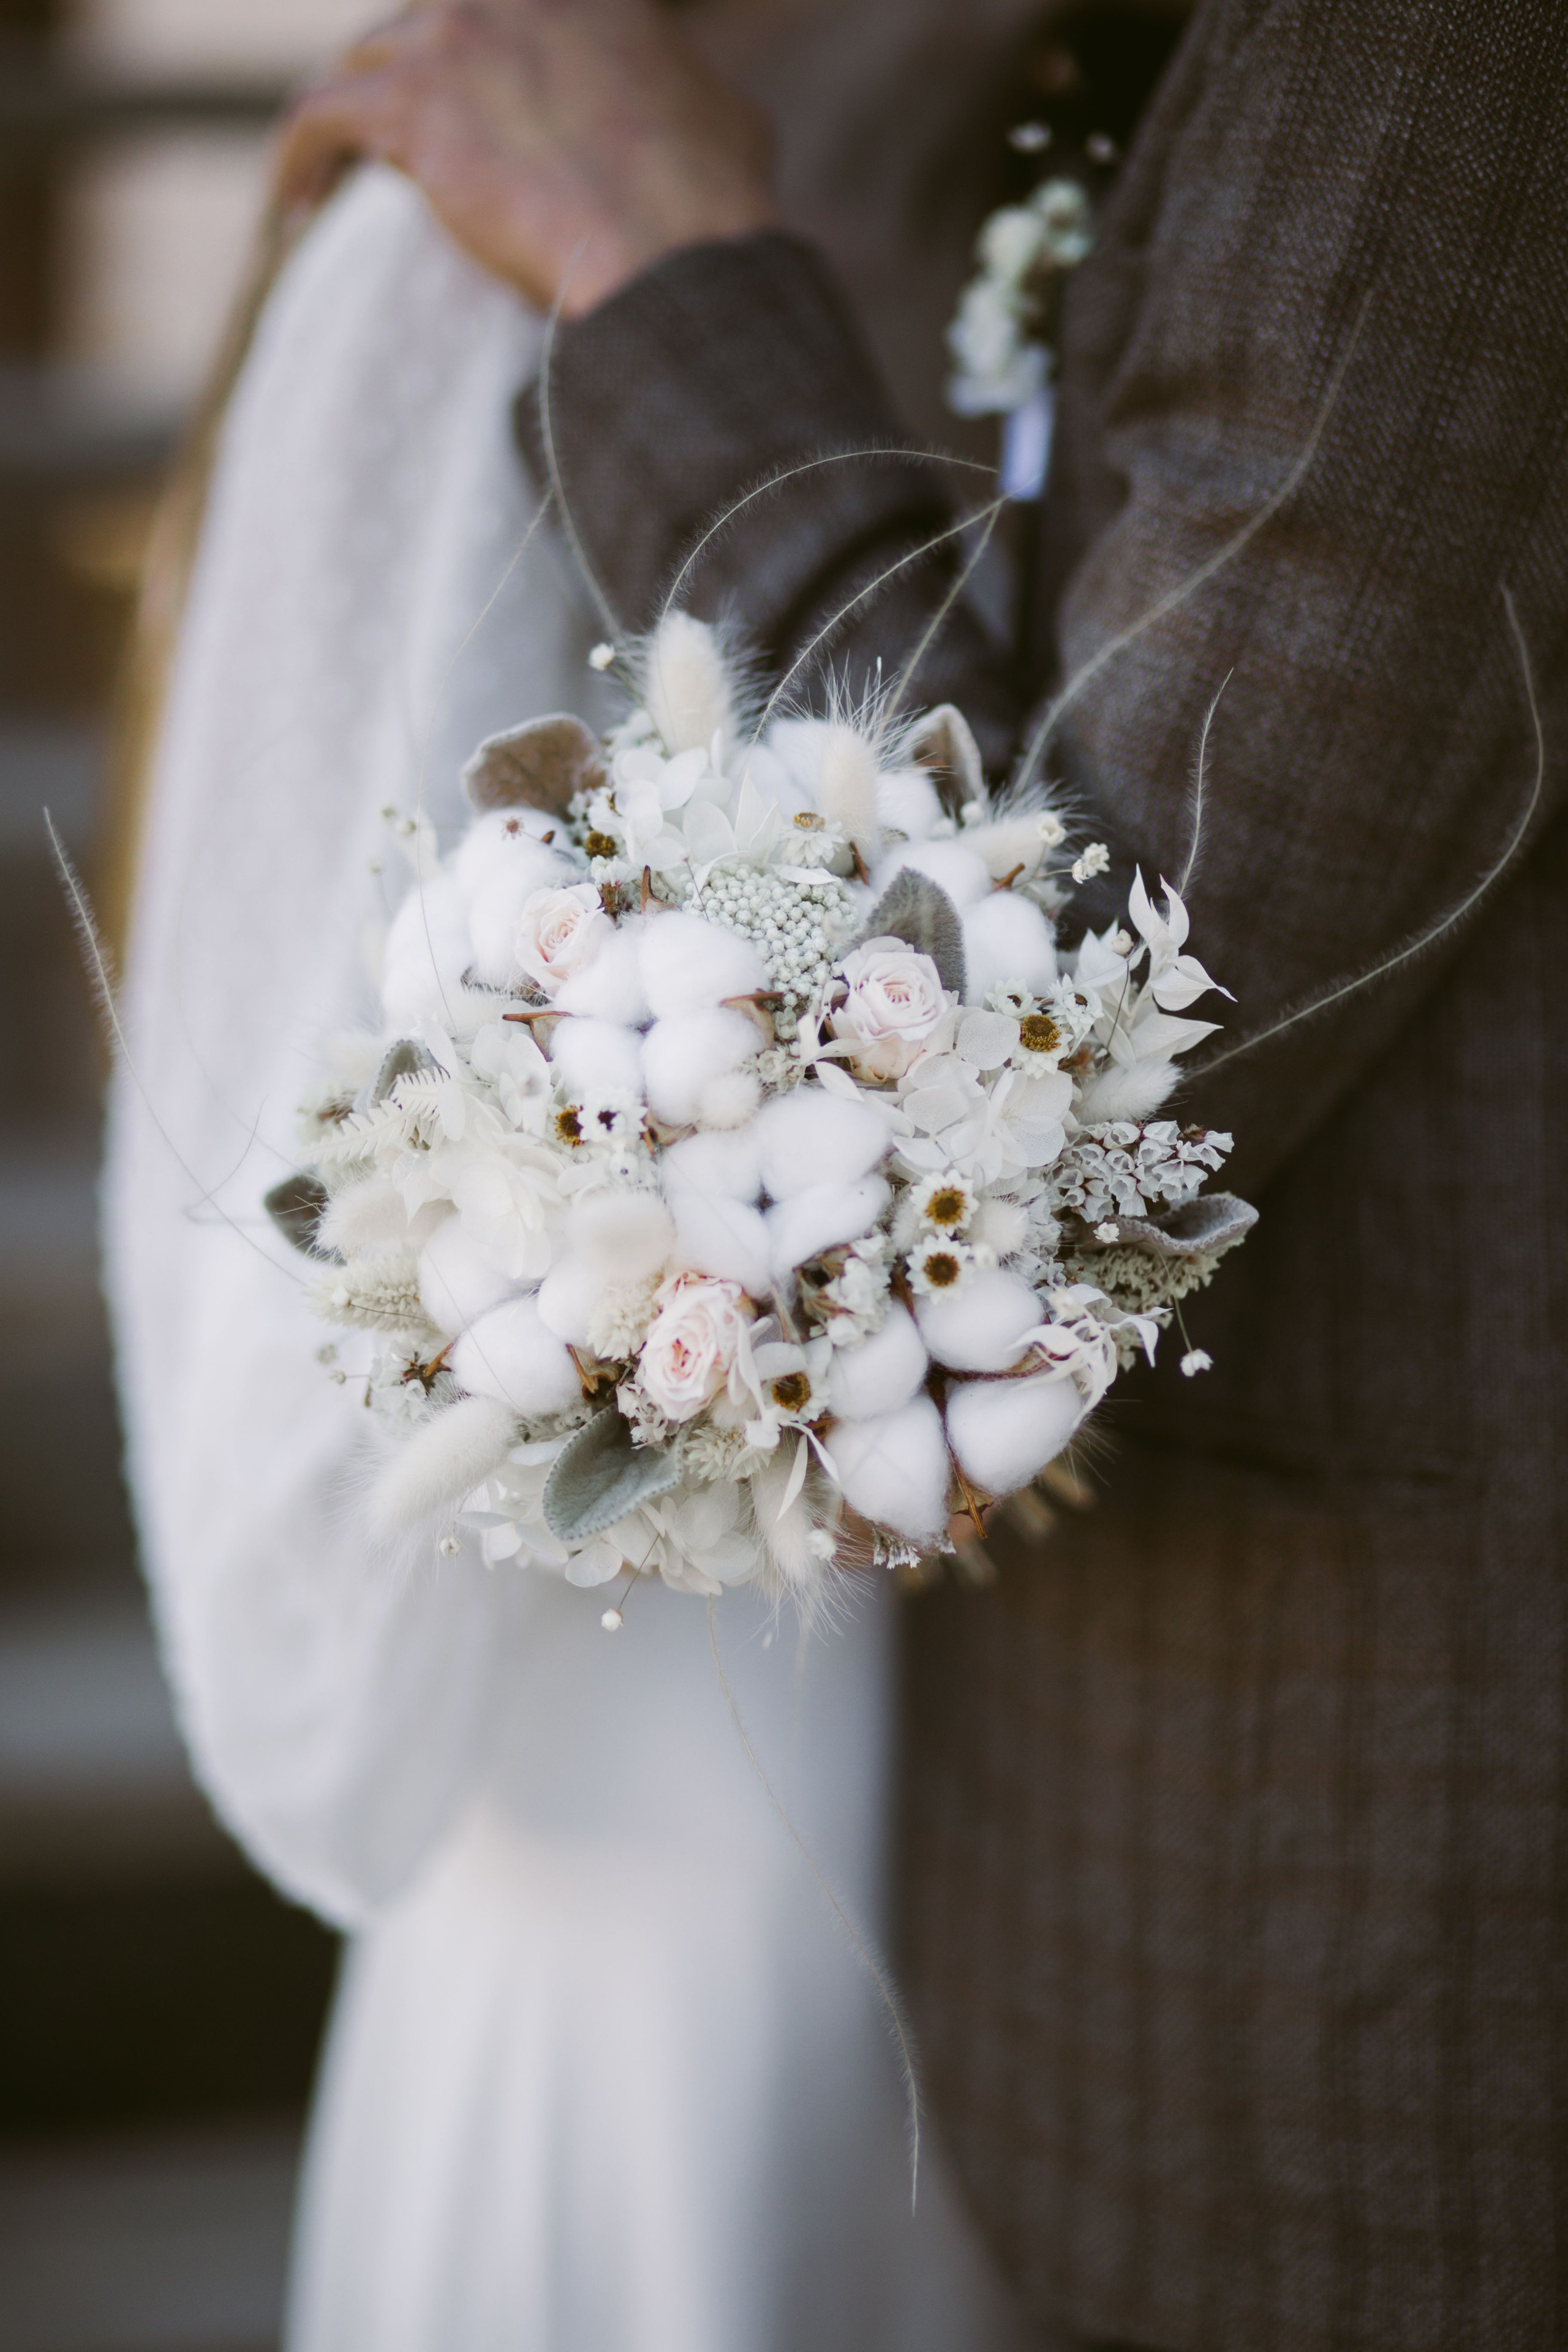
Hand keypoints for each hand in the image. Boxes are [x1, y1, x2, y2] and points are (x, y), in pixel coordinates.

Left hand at [273, 0, 777, 316]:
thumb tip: (706, 105)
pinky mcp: (412, 105)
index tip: (478, 105)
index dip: (483, 55)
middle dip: (417, 82)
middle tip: (413, 149)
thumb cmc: (713, 211)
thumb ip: (691, 91)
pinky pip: (318, 115)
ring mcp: (458, 38)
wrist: (675, 257)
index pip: (507, 11)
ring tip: (338, 179)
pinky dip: (297, 157)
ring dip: (354, 118)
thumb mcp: (727, 121)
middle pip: (428, 22)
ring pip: (370, 60)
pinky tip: (291, 205)